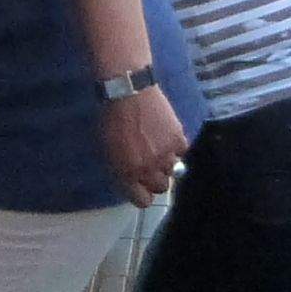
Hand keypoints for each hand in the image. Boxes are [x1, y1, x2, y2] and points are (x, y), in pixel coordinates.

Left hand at [99, 87, 187, 205]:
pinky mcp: (178, 139)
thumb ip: (120, 168)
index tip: (142, 188)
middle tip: (151, 167)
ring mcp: (165, 154)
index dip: (143, 195)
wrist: (128, 91)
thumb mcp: (107, 149)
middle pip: (161, 188)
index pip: (142, 200)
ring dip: (167, 164)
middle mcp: (148, 168)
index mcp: (127, 172)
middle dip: (156, 179)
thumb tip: (131, 179)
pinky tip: (169, 138)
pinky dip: (177, 148)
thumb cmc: (110, 118)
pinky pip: (183, 153)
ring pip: (174, 172)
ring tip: (160, 149)